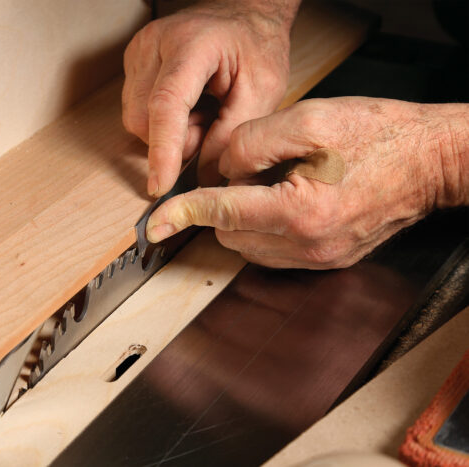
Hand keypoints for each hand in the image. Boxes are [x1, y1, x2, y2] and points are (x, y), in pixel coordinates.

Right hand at [122, 0, 297, 196]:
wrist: (244, 17)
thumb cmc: (256, 47)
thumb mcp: (262, 92)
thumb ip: (232, 137)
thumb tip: (203, 177)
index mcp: (191, 44)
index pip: (166, 104)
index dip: (163, 150)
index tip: (161, 185)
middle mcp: (153, 45)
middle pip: (145, 120)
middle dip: (177, 140)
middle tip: (211, 124)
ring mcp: (138, 53)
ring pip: (136, 120)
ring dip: (170, 131)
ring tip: (202, 112)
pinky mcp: (133, 66)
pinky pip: (137, 112)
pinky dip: (163, 121)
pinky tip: (189, 106)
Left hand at [146, 97, 466, 268]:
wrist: (431, 163)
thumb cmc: (378, 136)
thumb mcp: (308, 120)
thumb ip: (251, 143)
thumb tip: (221, 169)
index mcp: (300, 212)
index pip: (221, 212)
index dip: (182, 212)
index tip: (153, 224)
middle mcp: (307, 247)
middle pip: (229, 233)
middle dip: (224, 203)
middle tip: (255, 168)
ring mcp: (318, 260)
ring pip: (248, 246)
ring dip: (244, 217)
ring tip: (279, 181)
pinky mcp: (326, 262)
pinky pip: (273, 251)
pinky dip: (265, 227)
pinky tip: (288, 199)